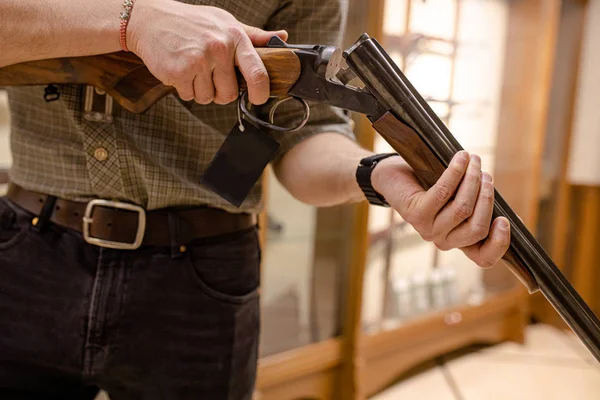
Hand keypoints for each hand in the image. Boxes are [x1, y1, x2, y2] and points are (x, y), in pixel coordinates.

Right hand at [127, 0, 287, 104]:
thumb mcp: (225, 22)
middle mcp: (219, 49)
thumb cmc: (192, 22)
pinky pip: (190, 97)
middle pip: (229, 94)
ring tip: (193, 69)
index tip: (258, 98)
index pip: (257, 73)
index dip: (261, 92)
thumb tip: (282, 38)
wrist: (150, 19)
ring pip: (208, 98)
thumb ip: (254, 35)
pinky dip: (185, 89)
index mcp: (234, 37)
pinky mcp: (178, 72)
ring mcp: (198, 61)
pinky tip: (180, 70)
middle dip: (220, 92)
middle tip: (210, 76)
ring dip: (200, 90)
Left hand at [371, 151, 510, 267]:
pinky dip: (455, 172)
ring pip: (462, 208)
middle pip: (477, 227)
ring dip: (472, 180)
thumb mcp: (457, 198)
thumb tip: (504, 206)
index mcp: (458, 240)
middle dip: (487, 198)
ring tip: (474, 160)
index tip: (505, 221)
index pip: (483, 258)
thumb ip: (476, 204)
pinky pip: (443, 193)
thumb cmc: (430, 185)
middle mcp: (443, 241)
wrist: (393, 177)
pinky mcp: (416, 214)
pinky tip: (461, 158)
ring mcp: (428, 230)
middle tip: (486, 175)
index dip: (499, 244)